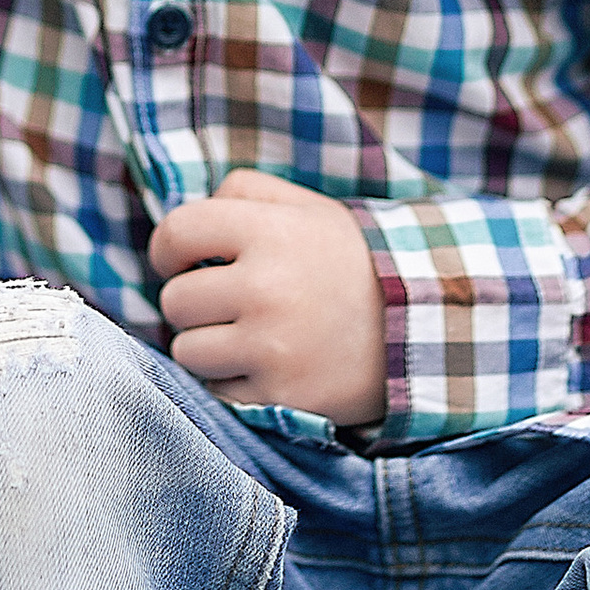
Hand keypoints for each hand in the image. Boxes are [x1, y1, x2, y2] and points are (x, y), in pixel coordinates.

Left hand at [150, 168, 387, 427]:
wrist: (421, 330)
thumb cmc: (351, 264)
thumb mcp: (309, 209)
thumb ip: (244, 193)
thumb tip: (184, 222)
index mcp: (269, 232)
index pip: (176, 232)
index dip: (167, 249)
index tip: (178, 262)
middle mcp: (265, 288)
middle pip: (175, 300)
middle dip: (194, 303)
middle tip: (229, 305)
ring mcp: (270, 347)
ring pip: (187, 350)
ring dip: (208, 347)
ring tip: (249, 338)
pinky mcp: (278, 395)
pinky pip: (216, 390)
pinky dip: (233, 382)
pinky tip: (267, 367)